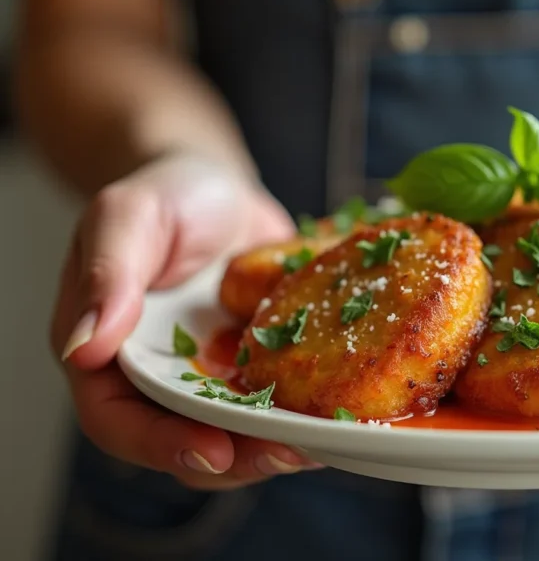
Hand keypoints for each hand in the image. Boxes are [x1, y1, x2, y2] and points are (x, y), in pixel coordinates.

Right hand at [53, 152, 319, 489]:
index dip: (163, 445)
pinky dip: (307, 414)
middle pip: (187, 444)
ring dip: (279, 446)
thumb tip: (84, 347)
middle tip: (290, 453)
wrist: (221, 190)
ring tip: (324, 441)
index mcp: (108, 357)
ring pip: (239, 437)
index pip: (120, 423)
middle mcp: (159, 382)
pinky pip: (279, 406)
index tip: (215, 451)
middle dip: (239, 458)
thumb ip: (108, 276)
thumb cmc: (167, 196)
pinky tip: (343, 412)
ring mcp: (213, 382)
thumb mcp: (128, 217)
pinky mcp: (259, 372)